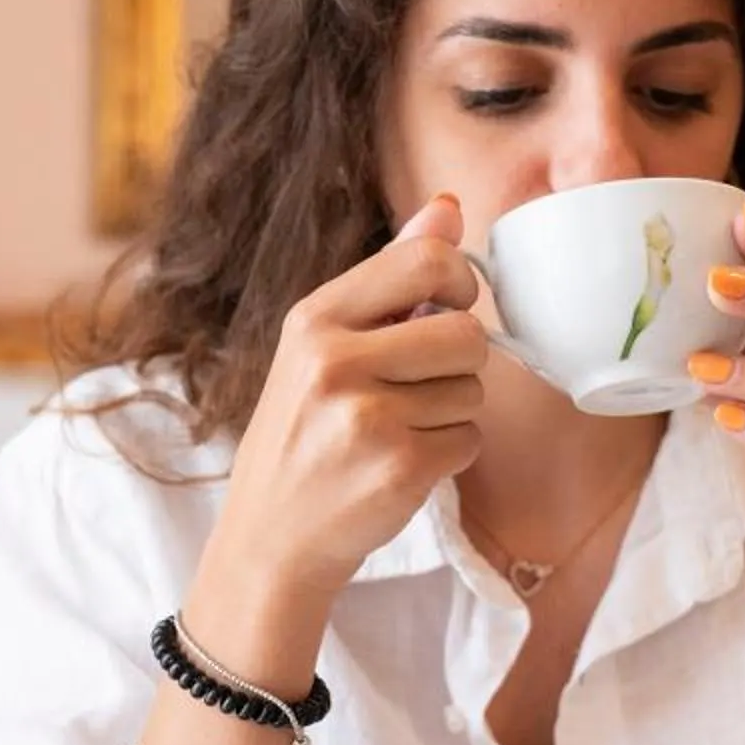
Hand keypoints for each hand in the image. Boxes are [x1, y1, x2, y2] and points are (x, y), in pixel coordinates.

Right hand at [215, 193, 489, 601]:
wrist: (270, 538)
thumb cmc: (303, 432)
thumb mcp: (322, 344)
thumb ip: (390, 276)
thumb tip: (447, 206)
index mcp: (315, 318)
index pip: (427, 260)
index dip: (459, 285)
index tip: (446, 310)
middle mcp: (335, 361)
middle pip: (466, 332)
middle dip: (459, 362)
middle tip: (417, 386)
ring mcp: (368, 418)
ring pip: (473, 389)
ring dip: (451, 412)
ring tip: (397, 429)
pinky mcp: (399, 469)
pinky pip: (470, 439)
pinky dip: (450, 454)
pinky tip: (402, 464)